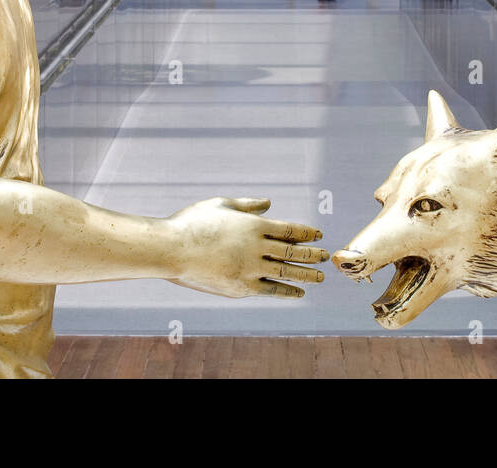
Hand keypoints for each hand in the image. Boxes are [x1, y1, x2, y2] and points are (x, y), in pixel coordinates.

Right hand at [166, 197, 329, 298]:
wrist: (171, 250)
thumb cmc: (192, 223)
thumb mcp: (221, 205)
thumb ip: (247, 205)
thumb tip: (269, 203)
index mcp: (253, 225)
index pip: (289, 230)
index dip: (306, 233)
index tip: (318, 234)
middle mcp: (256, 247)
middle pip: (292, 252)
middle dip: (311, 254)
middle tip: (325, 256)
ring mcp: (249, 269)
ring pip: (286, 272)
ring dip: (306, 275)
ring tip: (319, 277)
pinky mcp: (240, 287)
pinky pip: (270, 290)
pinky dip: (286, 291)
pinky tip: (298, 293)